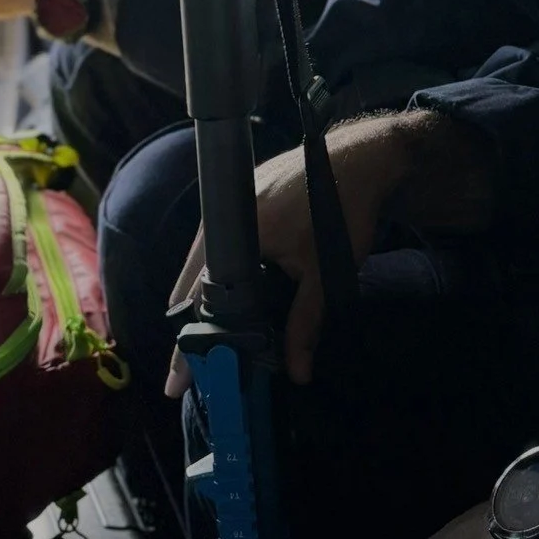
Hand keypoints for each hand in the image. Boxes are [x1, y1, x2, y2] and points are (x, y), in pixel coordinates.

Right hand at [165, 115, 418, 394]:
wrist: (362, 156)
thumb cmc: (342, 211)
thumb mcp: (324, 273)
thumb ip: (305, 324)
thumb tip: (296, 375)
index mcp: (237, 231)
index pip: (197, 297)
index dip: (187, 342)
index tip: (175, 382)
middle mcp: (224, 211)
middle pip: (191, 278)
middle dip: (189, 323)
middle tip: (189, 368)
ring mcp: (233, 197)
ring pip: (204, 257)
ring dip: (202, 295)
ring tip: (205, 337)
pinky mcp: (246, 192)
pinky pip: (220, 237)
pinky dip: (218, 269)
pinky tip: (228, 293)